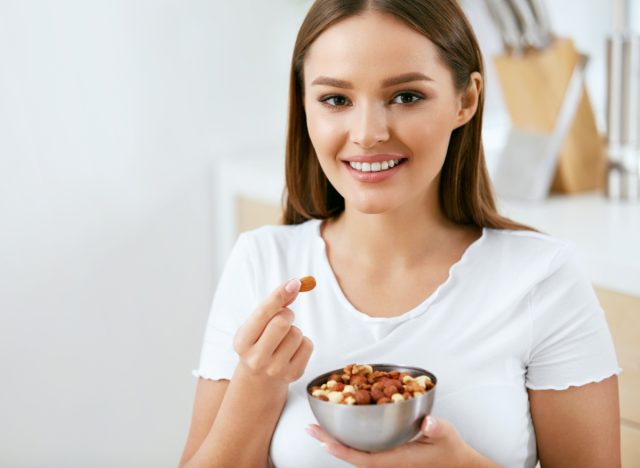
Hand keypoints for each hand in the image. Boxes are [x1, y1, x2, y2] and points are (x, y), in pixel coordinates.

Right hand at [233, 278, 313, 383]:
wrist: (259, 379)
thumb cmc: (258, 343)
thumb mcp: (257, 326)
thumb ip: (272, 306)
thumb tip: (294, 286)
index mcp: (242, 342)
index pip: (262, 314)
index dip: (278, 296)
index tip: (294, 282)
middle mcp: (256, 358)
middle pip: (282, 322)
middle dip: (287, 314)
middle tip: (283, 318)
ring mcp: (275, 369)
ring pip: (297, 333)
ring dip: (294, 330)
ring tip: (283, 340)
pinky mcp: (294, 374)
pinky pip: (308, 344)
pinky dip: (303, 342)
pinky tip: (291, 350)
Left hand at [306, 415, 498, 467]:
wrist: (457, 463)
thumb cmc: (450, 448)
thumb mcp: (446, 434)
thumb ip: (437, 428)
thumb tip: (428, 421)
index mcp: (396, 458)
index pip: (363, 457)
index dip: (341, 449)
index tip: (324, 440)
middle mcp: (388, 461)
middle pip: (352, 455)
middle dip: (329, 442)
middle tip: (310, 427)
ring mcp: (387, 459)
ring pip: (355, 453)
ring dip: (335, 441)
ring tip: (317, 428)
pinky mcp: (389, 454)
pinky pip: (363, 450)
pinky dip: (347, 440)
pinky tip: (340, 429)